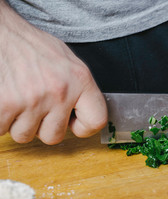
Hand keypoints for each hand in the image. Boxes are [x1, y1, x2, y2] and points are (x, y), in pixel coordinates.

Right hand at [0, 1, 106, 144]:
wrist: (3, 32)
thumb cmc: (33, 47)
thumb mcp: (68, 62)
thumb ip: (79, 89)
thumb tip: (82, 114)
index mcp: (81, 80)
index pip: (97, 121)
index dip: (83, 127)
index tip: (73, 123)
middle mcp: (60, 91)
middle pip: (54, 137)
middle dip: (42, 127)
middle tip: (36, 107)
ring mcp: (33, 100)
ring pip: (24, 135)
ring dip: (18, 123)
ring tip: (19, 99)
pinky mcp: (7, 104)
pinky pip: (3, 129)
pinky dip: (1, 119)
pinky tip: (5, 100)